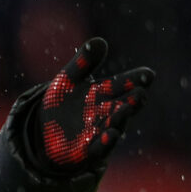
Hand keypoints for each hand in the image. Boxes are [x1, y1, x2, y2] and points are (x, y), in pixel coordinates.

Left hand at [20, 37, 154, 171]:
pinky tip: (111, 134)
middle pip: (124, 105)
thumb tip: (100, 41)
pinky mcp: (88, 150)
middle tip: (141, 93)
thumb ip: (83, 62)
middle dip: (133, 100)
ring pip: (115, 125)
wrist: (42, 129)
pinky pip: (100, 147)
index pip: (124, 84)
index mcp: (105, 93)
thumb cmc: (61, 101)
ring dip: (121, 118)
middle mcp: (107, 113)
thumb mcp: (67, 79)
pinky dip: (106, 142)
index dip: (135, 79)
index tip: (148, 74)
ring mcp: (99, 132)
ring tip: (126, 109)